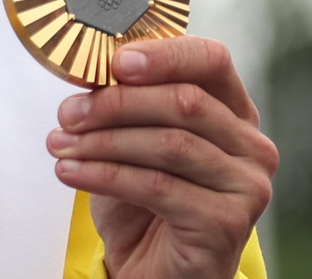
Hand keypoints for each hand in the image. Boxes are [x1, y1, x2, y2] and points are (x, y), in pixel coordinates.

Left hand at [46, 36, 277, 278]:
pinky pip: (157, 186)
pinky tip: (72, 172)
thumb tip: (86, 68)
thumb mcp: (132, 139)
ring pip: (168, 144)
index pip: (211, 60)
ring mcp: (247, 186)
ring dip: (102, 141)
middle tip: (67, 113)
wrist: (156, 268)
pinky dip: (105, 175)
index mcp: (233, 112)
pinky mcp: (227, 223)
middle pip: (184, 101)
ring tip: (60, 145)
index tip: (114, 62)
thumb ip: (124, 101)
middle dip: (115, 103)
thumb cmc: (145, 200)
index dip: (164, 55)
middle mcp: (251, 146)